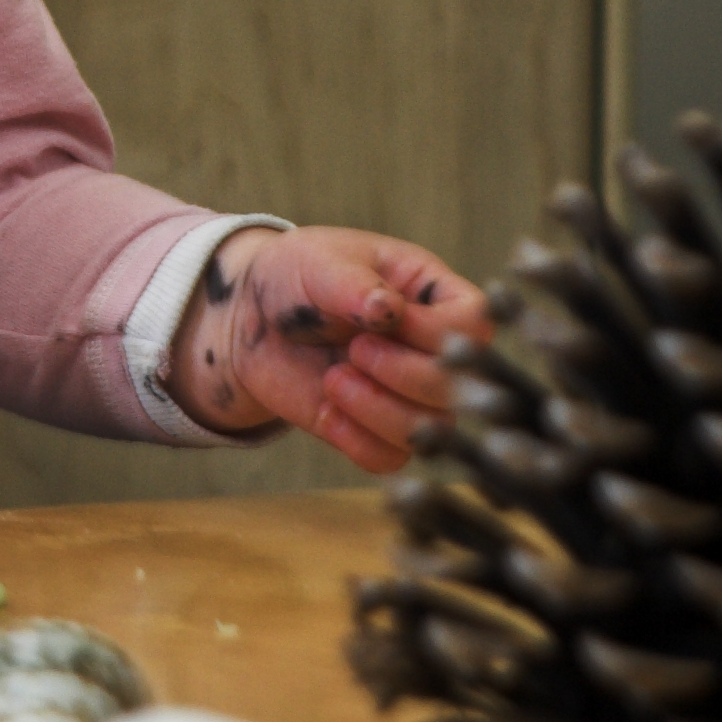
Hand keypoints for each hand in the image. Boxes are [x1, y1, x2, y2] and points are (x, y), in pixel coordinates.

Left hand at [171, 226, 492, 472]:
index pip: (473, 325)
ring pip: (430, 431)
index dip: (436, 332)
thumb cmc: (294, 277)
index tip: (384, 318)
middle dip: (402, 373)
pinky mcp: (376, 431)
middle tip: (355, 348)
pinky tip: (327, 411)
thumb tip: (389, 309)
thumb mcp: (319, 262)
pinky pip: (390, 458)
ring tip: (334, 378)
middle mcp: (433, 350)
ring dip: (378, 409)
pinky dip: (356, 440)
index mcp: (434, 295)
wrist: (247, 319)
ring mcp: (409, 395)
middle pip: (458, 386)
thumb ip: (355, 283)